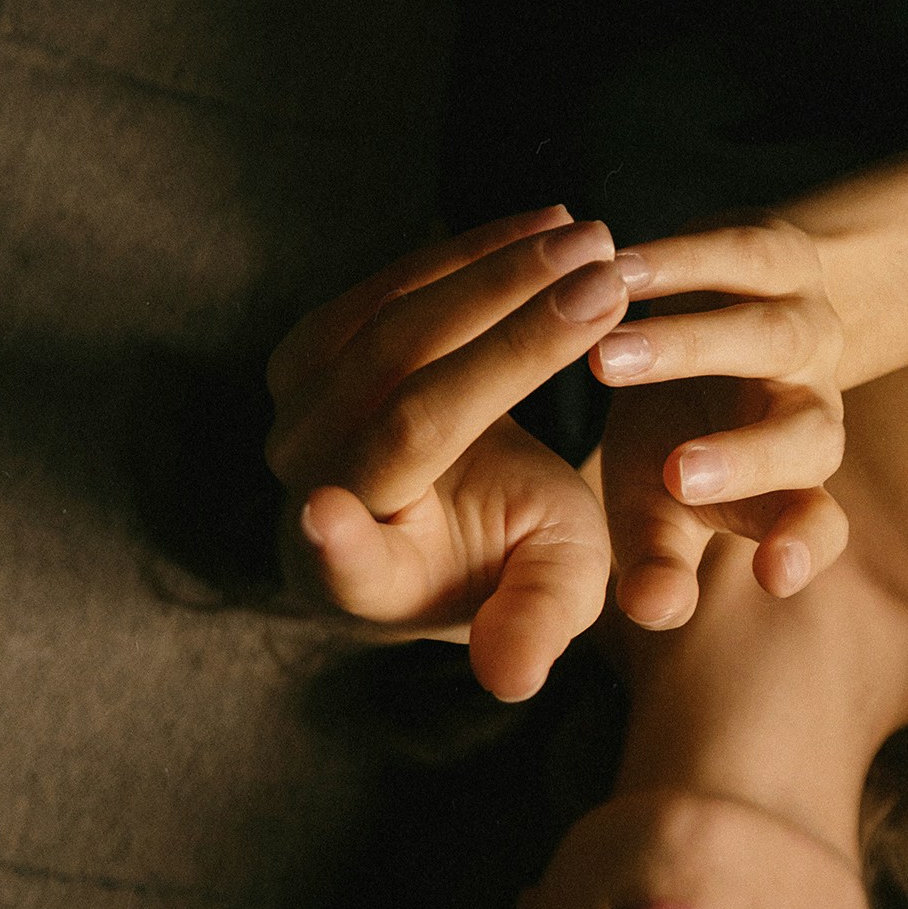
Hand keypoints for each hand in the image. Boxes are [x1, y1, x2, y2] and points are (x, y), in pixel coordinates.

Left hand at [264, 206, 642, 697]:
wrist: (454, 493)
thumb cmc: (512, 549)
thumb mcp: (551, 584)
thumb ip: (535, 622)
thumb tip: (510, 681)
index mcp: (364, 577)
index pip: (347, 556)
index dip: (335, 542)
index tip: (324, 514)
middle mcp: (312, 494)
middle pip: (403, 398)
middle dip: (514, 327)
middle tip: (609, 277)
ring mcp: (298, 417)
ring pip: (393, 325)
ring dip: (499, 271)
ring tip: (594, 239)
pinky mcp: (306, 354)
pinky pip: (384, 288)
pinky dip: (466, 253)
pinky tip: (543, 227)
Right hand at [586, 219, 849, 628]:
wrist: (708, 312)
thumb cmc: (674, 430)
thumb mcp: (654, 501)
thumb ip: (657, 558)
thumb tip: (654, 611)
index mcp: (789, 486)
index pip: (818, 525)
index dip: (804, 546)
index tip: (774, 574)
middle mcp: (810, 410)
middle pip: (806, 441)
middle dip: (748, 459)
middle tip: (675, 475)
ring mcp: (802, 329)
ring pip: (764, 340)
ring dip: (690, 347)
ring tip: (605, 356)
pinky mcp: (777, 257)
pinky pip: (738, 260)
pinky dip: (680, 264)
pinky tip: (616, 273)